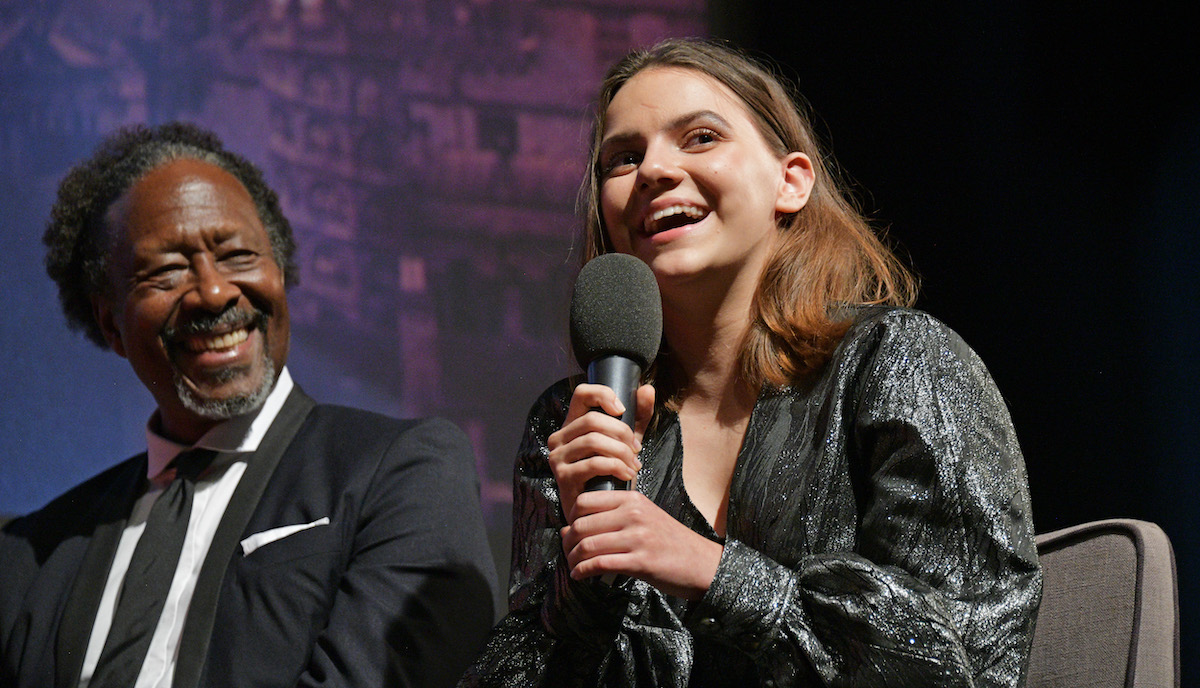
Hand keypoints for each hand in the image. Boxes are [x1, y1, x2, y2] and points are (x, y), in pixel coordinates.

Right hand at [547, 383, 654, 520]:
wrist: (598, 512)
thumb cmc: (611, 473)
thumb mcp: (626, 441)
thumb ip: (638, 416)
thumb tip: (647, 389)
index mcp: (572, 424)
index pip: (582, 393)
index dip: (603, 394)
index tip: (622, 410)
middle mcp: (559, 438)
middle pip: (592, 420)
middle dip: (622, 433)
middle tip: (637, 450)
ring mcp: (558, 457)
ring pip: (593, 441)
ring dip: (621, 452)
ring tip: (634, 464)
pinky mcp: (563, 477)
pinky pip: (594, 463)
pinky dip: (616, 467)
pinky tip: (628, 475)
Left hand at [561, 490, 722, 599]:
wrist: (701, 563)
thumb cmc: (669, 542)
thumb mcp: (644, 517)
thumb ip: (612, 518)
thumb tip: (569, 528)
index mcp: (632, 499)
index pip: (585, 501)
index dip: (570, 518)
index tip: (571, 532)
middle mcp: (633, 514)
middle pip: (582, 525)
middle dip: (567, 542)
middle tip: (567, 553)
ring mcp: (637, 537)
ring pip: (588, 545)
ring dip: (573, 559)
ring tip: (573, 566)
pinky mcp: (640, 561)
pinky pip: (600, 564)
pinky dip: (583, 571)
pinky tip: (580, 576)